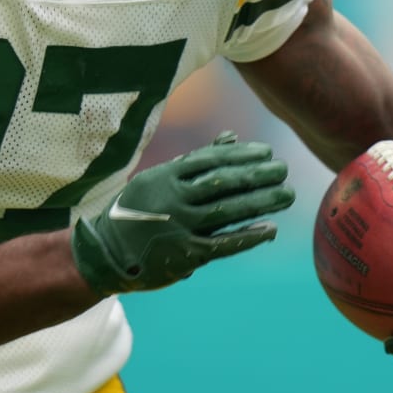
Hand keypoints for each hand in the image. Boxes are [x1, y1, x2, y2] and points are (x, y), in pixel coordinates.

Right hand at [72, 132, 293, 294]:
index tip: (266, 153)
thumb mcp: (157, 179)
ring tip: (286, 195)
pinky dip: (248, 236)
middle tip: (283, 170)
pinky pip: (223, 244)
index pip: (210, 161)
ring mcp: (179, 227)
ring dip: (261, 202)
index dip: (241, 156)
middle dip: (257, 176)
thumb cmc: (137, 211)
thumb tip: (231, 137)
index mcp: (165, 176)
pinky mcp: (186, 255)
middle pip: (223, 183)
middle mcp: (173, 199)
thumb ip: (195, 161)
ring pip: (227, 211)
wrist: (105, 254)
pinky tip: (270, 229)